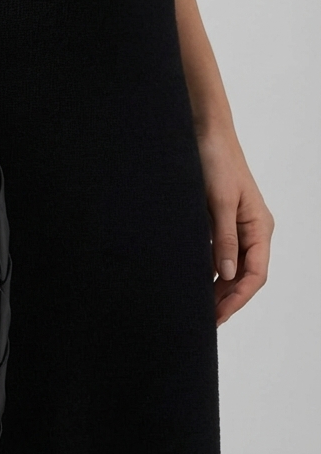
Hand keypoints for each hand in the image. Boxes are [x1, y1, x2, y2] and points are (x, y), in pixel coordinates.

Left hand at [196, 129, 273, 325]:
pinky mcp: (220, 218)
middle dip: (227, 299)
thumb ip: (223, 238)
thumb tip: (225, 275)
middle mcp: (253, 229)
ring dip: (217, 287)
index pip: (255, 275)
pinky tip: (193, 279)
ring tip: (198, 307)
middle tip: (204, 321)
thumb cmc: (216, 161)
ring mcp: (237, 225)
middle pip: (244, 275)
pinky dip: (208, 268)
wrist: (205, 132)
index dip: (237, 299)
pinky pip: (219, 252)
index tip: (217, 317)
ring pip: (231, 266)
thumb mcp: (218, 202)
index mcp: (260, 227)